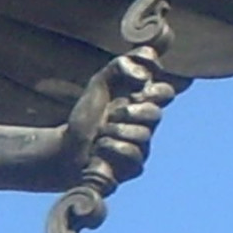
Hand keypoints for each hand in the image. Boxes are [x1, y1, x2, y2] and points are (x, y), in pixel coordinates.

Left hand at [66, 46, 174, 184]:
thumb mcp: (99, 83)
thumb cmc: (87, 115)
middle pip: (155, 114)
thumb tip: (145, 70)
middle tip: (111, 114)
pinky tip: (100, 148)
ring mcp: (142, 145)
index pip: (165, 91)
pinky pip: (132, 154)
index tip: (134, 92)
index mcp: (140, 103)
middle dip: (129, 112)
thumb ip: (121, 66)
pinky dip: (110, 147)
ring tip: (100, 133)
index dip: (154, 90)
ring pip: (142, 135)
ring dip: (113, 131)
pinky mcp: (135, 166)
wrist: (68, 147)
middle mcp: (145, 124)